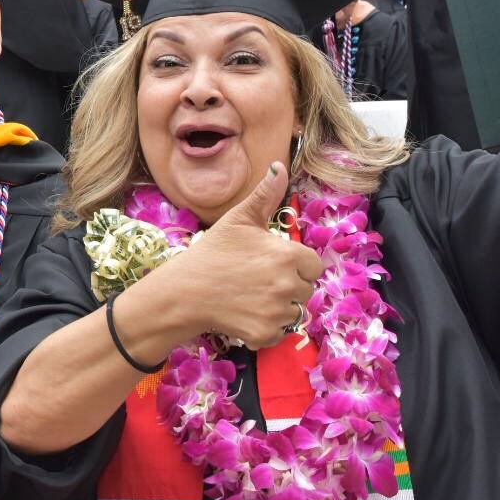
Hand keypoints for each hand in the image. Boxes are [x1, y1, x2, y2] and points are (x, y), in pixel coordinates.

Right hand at [160, 163, 325, 348]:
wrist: (185, 291)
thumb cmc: (213, 252)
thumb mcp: (239, 219)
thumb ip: (266, 194)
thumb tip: (279, 166)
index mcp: (288, 255)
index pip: (314, 265)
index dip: (295, 264)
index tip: (272, 263)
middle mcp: (288, 285)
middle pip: (305, 289)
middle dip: (287, 285)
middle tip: (256, 279)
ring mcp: (277, 312)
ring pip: (294, 312)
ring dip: (278, 307)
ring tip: (250, 296)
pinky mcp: (265, 334)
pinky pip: (278, 332)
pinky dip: (265, 327)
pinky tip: (245, 314)